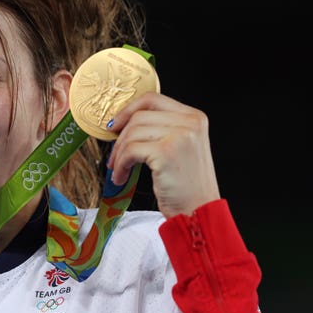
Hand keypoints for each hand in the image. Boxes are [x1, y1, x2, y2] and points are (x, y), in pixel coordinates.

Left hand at [106, 92, 220, 217]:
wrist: (198, 213)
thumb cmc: (186, 186)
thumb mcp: (181, 148)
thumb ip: (162, 129)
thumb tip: (123, 122)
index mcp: (195, 117)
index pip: (153, 99)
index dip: (128, 110)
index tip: (115, 125)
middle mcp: (190, 122)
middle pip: (139, 116)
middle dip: (120, 137)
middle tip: (113, 156)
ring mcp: (180, 136)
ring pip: (132, 133)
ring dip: (119, 154)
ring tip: (118, 169)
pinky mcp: (166, 152)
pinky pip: (130, 151)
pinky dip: (120, 165)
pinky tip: (121, 177)